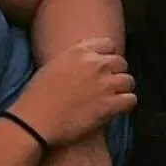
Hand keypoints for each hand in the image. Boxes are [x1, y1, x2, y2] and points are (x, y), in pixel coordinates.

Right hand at [11, 36, 137, 146]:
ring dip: (123, 89)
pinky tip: (118, 109)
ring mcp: (104, 84)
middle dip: (116, 73)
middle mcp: (96, 63)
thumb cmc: (38, 95)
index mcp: (81, 51)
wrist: (35, 120)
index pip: (109, 44)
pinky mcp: (109, 105)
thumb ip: (73, 58)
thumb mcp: (54, 65)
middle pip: (120, 62)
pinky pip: (131, 100)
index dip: (108, 56)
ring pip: (128, 81)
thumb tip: (84, 58)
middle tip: (108, 86)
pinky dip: (126, 104)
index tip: (104, 67)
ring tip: (115, 98)